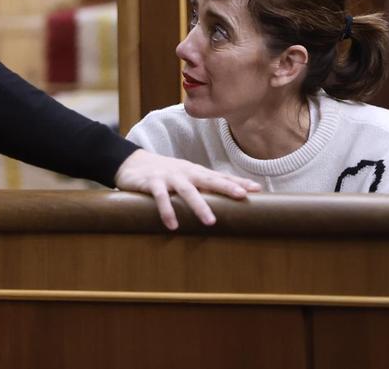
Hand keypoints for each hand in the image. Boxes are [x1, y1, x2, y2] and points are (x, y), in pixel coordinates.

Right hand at [114, 148, 261, 229]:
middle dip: (226, 187)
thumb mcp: (185, 177)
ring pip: (187, 190)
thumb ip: (202, 187)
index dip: (238, 182)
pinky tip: (173, 225)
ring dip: (199, 205)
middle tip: (242, 196)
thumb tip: (227, 202)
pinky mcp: (152, 183)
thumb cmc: (164, 174)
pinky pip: (161, 197)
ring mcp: (169, 177)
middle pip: (209, 179)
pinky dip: (167, 210)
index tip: (257, 189)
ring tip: (210, 222)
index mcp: (195, 172)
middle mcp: (185, 173)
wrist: (131, 163)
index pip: (220, 177)